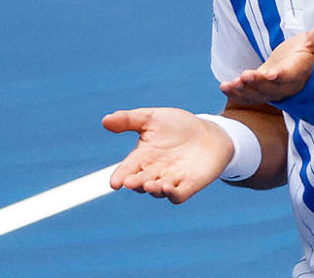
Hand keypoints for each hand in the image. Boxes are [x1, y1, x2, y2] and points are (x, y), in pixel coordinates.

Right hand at [101, 107, 231, 203]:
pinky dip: (173, 194)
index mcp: (142, 157)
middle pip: (140, 182)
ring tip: (150, 184)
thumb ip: (128, 120)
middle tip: (130, 182)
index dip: (120, 176)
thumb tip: (105, 121)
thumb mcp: (152, 118)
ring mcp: (171, 180)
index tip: (115, 182)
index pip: (127, 169)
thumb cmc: (177, 126)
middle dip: (135, 183)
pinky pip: (178, 195)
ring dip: (153, 189)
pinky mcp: (189, 185)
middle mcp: (154, 172)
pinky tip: (169, 187)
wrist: (208, 133)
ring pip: (158, 191)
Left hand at [220, 18, 313, 104]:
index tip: (272, 74)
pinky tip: (224, 87)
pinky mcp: (258, 91)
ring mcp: (270, 90)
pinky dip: (236, 93)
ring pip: (257, 95)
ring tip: (231, 85)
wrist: (297, 68)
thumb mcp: (313, 42)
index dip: (280, 76)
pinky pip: (248, 96)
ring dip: (243, 91)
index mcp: (297, 72)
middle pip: (270, 89)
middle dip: (257, 84)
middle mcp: (283, 85)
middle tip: (244, 77)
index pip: (289, 75)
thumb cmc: (304, 53)